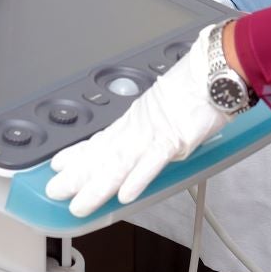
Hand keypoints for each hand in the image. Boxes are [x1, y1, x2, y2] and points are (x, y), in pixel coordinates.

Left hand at [45, 24, 231, 216]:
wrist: (216, 68)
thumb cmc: (198, 85)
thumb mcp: (166, 107)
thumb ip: (153, 126)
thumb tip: (144, 140)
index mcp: (138, 120)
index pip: (102, 141)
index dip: (78, 155)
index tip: (58, 165)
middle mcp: (141, 128)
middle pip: (104, 156)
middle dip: (78, 176)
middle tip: (55, 191)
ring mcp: (156, 133)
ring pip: (122, 163)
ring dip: (99, 186)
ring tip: (80, 204)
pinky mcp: (175, 139)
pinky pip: (154, 161)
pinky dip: (139, 178)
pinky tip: (124, 194)